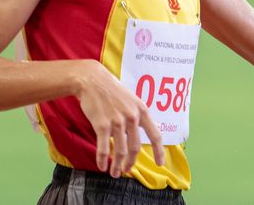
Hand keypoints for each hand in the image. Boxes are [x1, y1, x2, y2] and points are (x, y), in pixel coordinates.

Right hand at [76, 61, 164, 176]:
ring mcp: (117, 121)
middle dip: (131, 162)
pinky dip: (103, 159)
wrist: (92, 80)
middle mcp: (132, 117)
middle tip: (127, 170)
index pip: (155, 134)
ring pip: (120, 151)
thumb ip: (136, 115)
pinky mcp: (102, 125)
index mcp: (142, 110)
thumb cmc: (111, 90)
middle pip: (135, 147)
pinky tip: (101, 166)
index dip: (159, 151)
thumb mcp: (131, 99)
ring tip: (114, 173)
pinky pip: (104, 148)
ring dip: (117, 166)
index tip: (160, 163)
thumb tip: (139, 133)